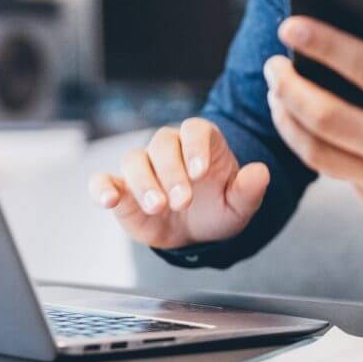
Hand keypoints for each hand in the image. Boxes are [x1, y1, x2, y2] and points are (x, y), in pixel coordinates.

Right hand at [88, 118, 269, 249]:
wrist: (197, 232)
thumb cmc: (219, 208)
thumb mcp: (240, 204)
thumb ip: (250, 188)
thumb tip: (260, 173)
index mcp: (201, 142)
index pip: (195, 130)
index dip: (195, 147)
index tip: (201, 172)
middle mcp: (170, 148)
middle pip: (163, 144)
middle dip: (172, 172)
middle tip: (182, 201)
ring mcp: (144, 167)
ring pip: (134, 159)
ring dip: (143, 182)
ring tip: (157, 206)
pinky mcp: (121, 188)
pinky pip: (104, 180)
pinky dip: (101, 187)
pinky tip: (108, 199)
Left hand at [264, 19, 362, 231]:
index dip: (326, 45)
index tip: (292, 26)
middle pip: (330, 117)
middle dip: (291, 87)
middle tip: (273, 66)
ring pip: (319, 153)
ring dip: (286, 121)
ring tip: (276, 94)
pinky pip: (334, 173)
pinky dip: (309, 145)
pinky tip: (298, 122)